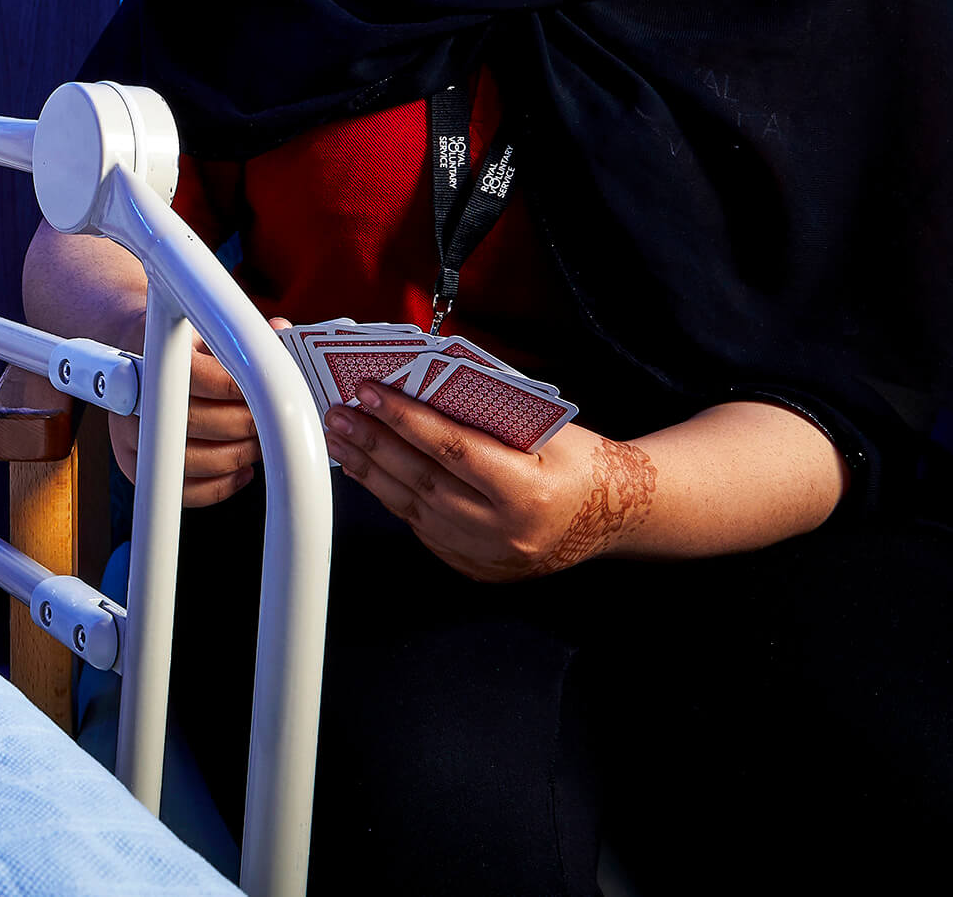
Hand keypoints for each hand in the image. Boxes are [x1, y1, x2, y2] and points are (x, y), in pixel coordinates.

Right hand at [110, 315, 294, 506]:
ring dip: (237, 456)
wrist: (132, 354)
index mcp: (151, 354)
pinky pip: (181, 490)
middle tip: (270, 421)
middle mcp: (133, 396)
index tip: (265, 392)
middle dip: (245, 425)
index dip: (240, 390)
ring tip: (257, 443)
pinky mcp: (133, 463)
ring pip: (191, 461)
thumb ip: (242, 334)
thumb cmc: (176, 345)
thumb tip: (281, 332)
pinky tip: (241, 470)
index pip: (200, 378)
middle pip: (197, 422)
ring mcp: (129, 433)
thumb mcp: (204, 328)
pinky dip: (220, 486)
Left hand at [324, 381, 658, 580]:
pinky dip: (390, 494)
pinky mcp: (474, 566)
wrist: (614, 516)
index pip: (452, 449)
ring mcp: (486, 555)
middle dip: (373, 442)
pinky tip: (368, 468)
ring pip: (412, 507)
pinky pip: (420, 526)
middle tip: (338, 412)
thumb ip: (485, 416)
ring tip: (340, 438)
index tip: (368, 391)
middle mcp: (502, 530)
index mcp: (527, 492)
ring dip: (369, 469)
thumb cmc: (578, 461)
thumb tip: (418, 386)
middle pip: (422, 480)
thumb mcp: (544, 430)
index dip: (404, 418)